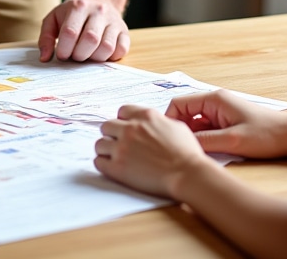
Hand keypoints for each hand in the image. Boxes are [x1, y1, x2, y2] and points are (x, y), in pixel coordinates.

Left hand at [37, 0, 129, 61]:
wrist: (98, 1)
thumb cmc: (72, 14)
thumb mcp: (54, 19)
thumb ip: (46, 37)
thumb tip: (45, 58)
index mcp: (78, 6)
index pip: (70, 32)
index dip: (64, 49)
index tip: (62, 54)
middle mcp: (98, 11)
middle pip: (90, 40)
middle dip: (79, 55)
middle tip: (75, 55)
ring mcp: (114, 20)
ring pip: (106, 47)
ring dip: (94, 58)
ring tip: (87, 54)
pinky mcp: (124, 31)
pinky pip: (121, 50)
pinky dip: (110, 58)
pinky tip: (100, 53)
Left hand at [95, 105, 210, 198]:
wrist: (188, 174)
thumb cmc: (187, 153)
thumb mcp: (176, 126)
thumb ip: (159, 121)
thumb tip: (154, 123)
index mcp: (145, 116)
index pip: (122, 111)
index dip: (123, 121)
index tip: (126, 129)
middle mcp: (131, 128)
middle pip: (107, 126)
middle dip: (112, 135)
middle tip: (118, 144)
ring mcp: (123, 148)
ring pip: (99, 144)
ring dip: (106, 150)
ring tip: (113, 157)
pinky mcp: (118, 167)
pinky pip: (99, 162)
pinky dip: (103, 164)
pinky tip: (111, 167)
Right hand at [165, 90, 286, 158]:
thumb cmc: (267, 135)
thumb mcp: (233, 141)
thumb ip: (206, 141)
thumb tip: (182, 144)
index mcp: (214, 99)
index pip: (179, 104)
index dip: (170, 120)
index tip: (169, 140)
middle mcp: (215, 102)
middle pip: (185, 113)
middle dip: (180, 130)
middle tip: (178, 149)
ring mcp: (221, 111)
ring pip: (196, 122)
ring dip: (192, 135)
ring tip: (192, 153)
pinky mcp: (227, 121)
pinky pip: (207, 127)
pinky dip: (203, 138)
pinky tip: (206, 152)